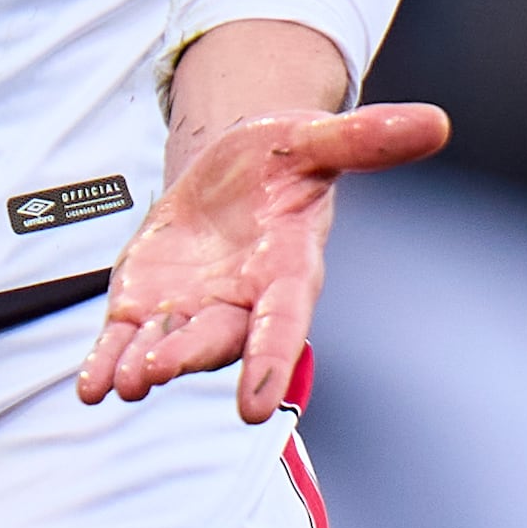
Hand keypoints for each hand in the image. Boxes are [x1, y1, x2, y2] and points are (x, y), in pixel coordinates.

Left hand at [76, 96, 447, 421]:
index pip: (282, 322)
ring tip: (122, 382)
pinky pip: (125, 340)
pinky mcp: (146, 304)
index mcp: (287, 271)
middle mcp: (240, 303)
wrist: (231, 169)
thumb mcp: (316, 140)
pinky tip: (89, 387)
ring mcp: (190, 308)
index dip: (269, 361)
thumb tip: (437, 122)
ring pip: (167, 344)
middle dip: (189, 356)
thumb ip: (365, 140)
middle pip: (217, 340)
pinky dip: (106, 362)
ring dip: (143, 364)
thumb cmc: (282, 160)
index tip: (254, 406)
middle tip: (160, 371)